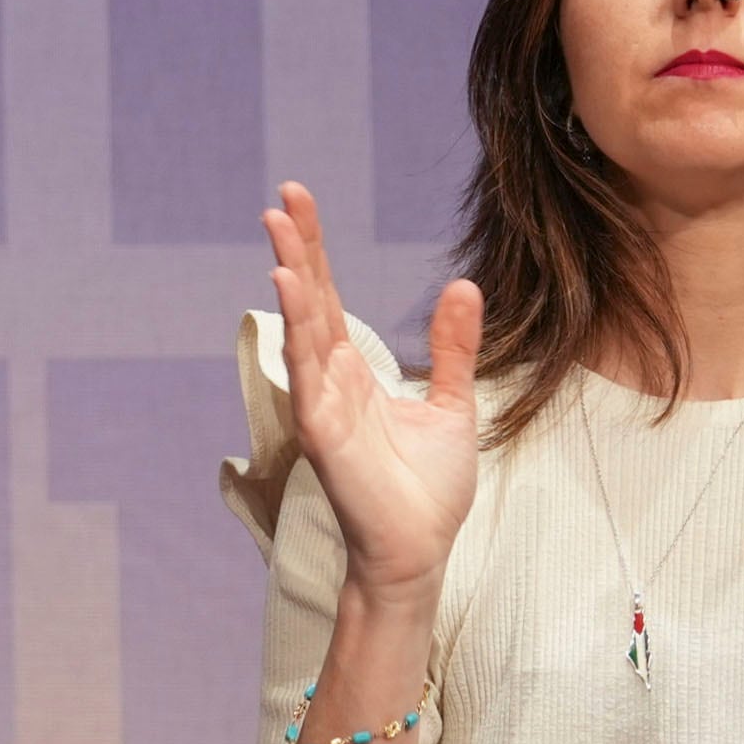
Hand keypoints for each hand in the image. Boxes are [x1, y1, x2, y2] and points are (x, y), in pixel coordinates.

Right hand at [263, 183, 478, 607]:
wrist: (420, 549)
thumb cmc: (428, 489)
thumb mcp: (452, 405)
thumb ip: (452, 349)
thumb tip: (464, 286)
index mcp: (355, 372)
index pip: (329, 297)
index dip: (315, 250)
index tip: (300, 201)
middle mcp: (330, 380)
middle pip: (310, 299)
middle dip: (297, 246)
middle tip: (284, 194)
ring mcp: (322, 402)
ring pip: (302, 324)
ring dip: (290, 273)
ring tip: (278, 226)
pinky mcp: (322, 428)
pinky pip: (306, 369)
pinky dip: (296, 327)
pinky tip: (289, 288)